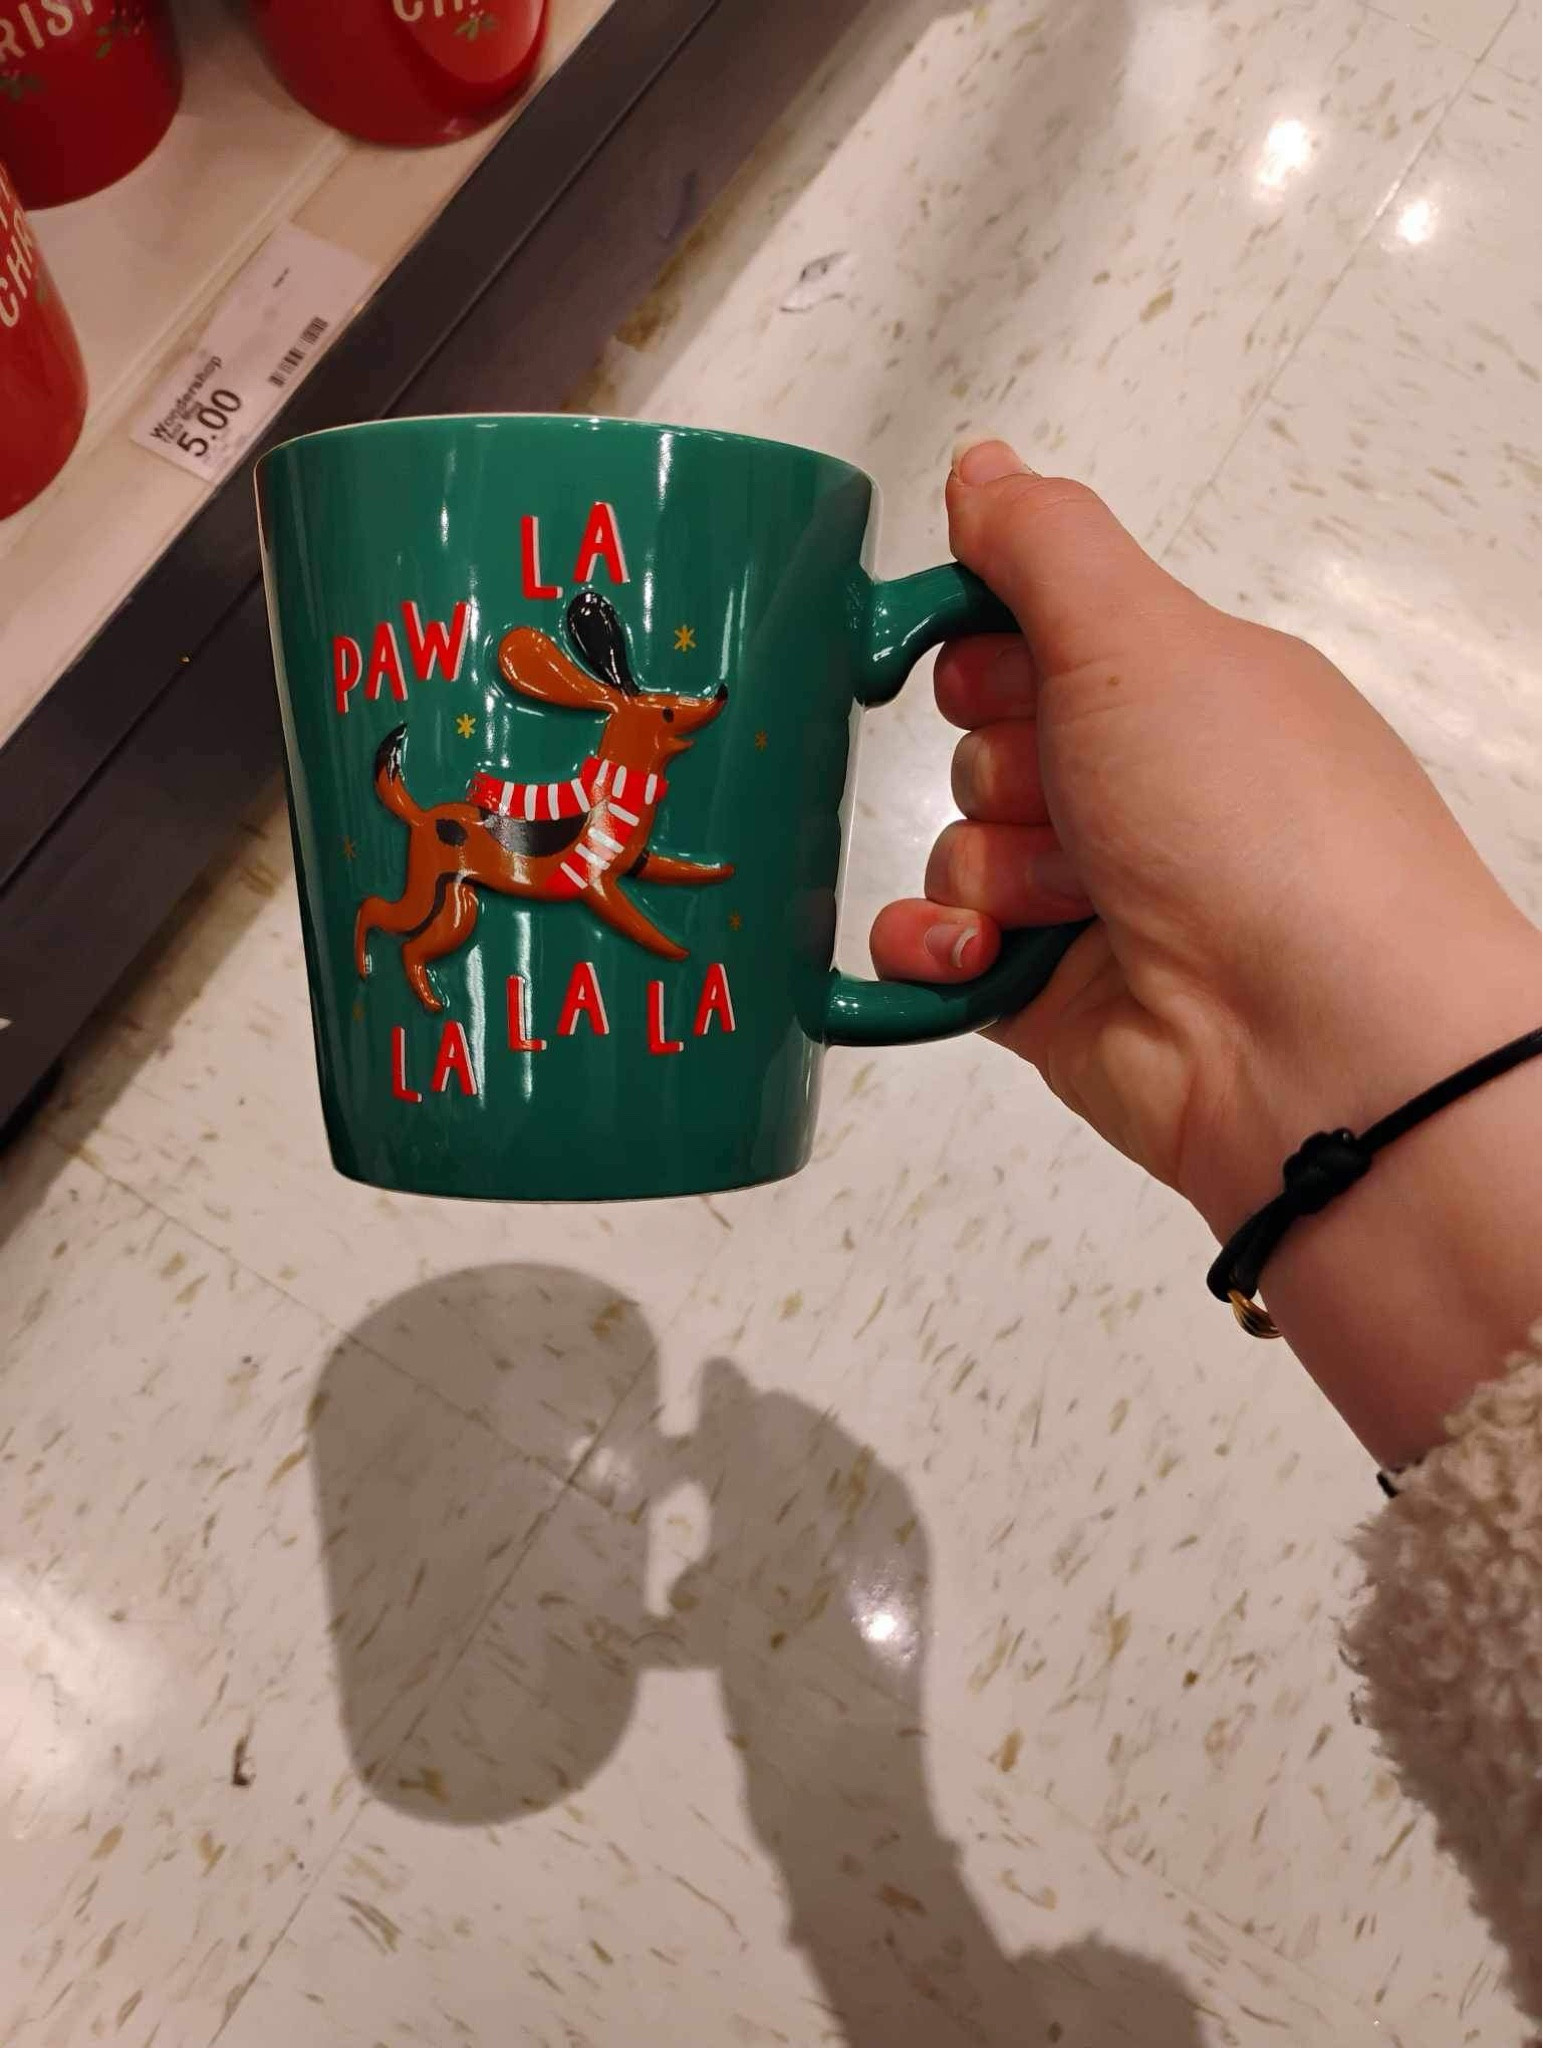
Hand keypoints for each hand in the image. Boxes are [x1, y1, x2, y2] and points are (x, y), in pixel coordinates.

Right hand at [873, 441, 1539, 1461]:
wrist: (1308, 1042)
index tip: (981, 656)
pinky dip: (936, 952)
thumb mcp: (1144, 637)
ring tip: (1073, 902)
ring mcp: (1093, 897)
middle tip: (1066, 790)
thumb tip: (982, 466)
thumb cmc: (1255, 822)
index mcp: (1183, 686)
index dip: (989, 636)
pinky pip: (933, 950)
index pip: (1036, 627)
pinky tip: (983, 960)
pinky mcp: (1041, 994)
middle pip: (983, 736)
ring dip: (990, 868)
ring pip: (955, 847)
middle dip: (1001, 761)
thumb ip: (1043, 545)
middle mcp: (1143, 787)